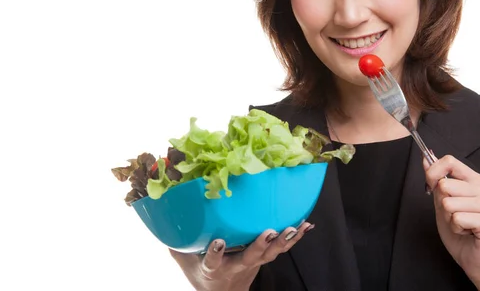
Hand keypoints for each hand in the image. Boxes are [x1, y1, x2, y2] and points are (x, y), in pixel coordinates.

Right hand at [170, 222, 313, 290]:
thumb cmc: (203, 273)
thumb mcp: (186, 261)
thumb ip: (178, 241)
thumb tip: (165, 215)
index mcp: (214, 269)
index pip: (214, 261)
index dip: (216, 253)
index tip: (218, 242)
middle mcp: (237, 267)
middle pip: (251, 258)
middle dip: (260, 246)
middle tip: (269, 233)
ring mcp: (254, 264)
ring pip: (271, 254)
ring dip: (284, 241)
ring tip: (295, 227)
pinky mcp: (266, 259)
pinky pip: (283, 248)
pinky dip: (296, 238)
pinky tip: (307, 225)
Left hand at [424, 155, 479, 288]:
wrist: (472, 259)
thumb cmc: (458, 230)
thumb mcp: (441, 201)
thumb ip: (436, 180)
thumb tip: (425, 157)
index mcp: (476, 181)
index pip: (450, 161)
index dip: (433, 173)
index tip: (431, 186)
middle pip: (446, 185)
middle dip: (442, 204)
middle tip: (453, 216)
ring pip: (450, 204)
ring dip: (449, 218)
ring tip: (461, 225)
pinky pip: (458, 219)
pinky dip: (455, 228)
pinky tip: (466, 232)